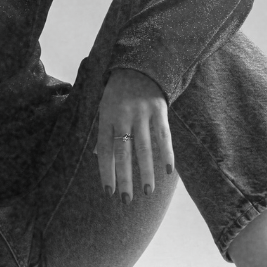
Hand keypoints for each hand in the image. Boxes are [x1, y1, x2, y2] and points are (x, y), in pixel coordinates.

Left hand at [93, 68, 173, 203]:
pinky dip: (167, 154)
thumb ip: (104, 131)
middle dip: (125, 178)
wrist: (139, 66)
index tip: (108, 191)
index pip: (104, 148)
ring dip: (146, 172)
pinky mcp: (159, 111)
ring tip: (147, 192)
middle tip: (126, 199)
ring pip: (144, 148)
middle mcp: (123, 116)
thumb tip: (98, 157)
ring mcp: (142, 113)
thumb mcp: (104, 107)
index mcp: (106, 116)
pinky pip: (164, 136)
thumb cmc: (118, 92)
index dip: (106, 170)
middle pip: (124, 152)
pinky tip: (167, 172)